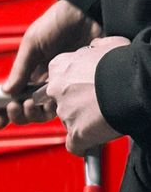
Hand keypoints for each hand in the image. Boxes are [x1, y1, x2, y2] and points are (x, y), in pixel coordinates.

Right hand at [0, 0, 101, 128]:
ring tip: (29, 103)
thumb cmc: (57, 24)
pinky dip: (55, 109)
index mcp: (29, 73)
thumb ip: (20, 69)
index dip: (4, 113)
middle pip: (28, 111)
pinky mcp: (77, 88)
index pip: (14, 98)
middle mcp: (44, 84)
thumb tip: (6, 92)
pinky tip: (50, 101)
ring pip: (44, 114)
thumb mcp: (32, 44)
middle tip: (15, 106)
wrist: (87, 14)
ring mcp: (61, 87)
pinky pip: (64, 107)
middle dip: (18, 115)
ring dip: (33, 115)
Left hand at [46, 36, 129, 154]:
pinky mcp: (76, 133)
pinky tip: (91, 143)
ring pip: (68, 122)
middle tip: (93, 103)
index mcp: (60, 67)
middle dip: (73, 104)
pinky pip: (74, 145)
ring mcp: (65, 113)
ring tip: (102, 118)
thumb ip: (96, 48)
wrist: (134, 85)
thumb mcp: (109, 45)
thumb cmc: (124, 63)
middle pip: (59, 101)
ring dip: (81, 122)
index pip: (56, 78)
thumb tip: (96, 48)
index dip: (70, 84)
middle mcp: (56, 90)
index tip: (82, 87)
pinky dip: (82, 146)